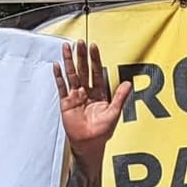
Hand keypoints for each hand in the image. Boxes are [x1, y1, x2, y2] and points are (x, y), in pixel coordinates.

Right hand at [54, 40, 130, 155]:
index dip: (95, 60)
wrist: (89, 144)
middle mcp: (87, 92)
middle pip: (83, 70)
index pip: (97, 72)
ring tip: (67, 48)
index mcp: (99, 93)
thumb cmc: (102, 132)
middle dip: (81, 56)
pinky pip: (62, 87)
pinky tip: (57, 66)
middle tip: (80, 42)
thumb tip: (129, 83)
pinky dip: (59, 77)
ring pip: (71, 75)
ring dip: (69, 61)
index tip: (94, 47)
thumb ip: (120, 97)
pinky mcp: (66, 102)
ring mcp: (75, 96)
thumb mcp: (114, 112)